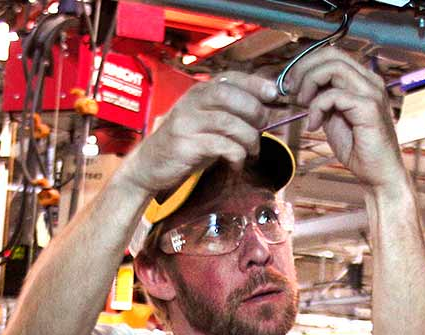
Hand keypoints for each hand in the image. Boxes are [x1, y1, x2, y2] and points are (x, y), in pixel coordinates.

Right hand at [117, 71, 276, 195]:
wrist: (149, 165)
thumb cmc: (185, 143)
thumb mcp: (206, 122)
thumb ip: (231, 113)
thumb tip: (268, 111)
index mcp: (198, 92)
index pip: (230, 79)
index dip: (255, 84)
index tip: (274, 94)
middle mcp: (191, 103)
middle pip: (230, 96)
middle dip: (254, 111)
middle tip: (263, 128)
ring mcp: (186, 123)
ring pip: (229, 123)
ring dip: (249, 138)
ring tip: (252, 151)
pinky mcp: (185, 145)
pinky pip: (221, 145)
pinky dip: (236, 155)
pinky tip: (237, 163)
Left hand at [286, 46, 406, 190]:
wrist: (377, 172)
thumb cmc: (357, 147)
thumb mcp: (332, 116)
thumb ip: (321, 99)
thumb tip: (301, 87)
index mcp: (362, 80)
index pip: (332, 55)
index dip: (306, 64)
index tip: (291, 83)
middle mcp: (370, 81)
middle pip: (332, 55)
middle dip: (304, 69)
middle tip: (291, 90)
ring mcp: (372, 93)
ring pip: (333, 68)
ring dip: (309, 84)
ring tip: (302, 105)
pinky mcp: (369, 108)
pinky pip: (334, 95)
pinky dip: (317, 108)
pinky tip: (314, 125)